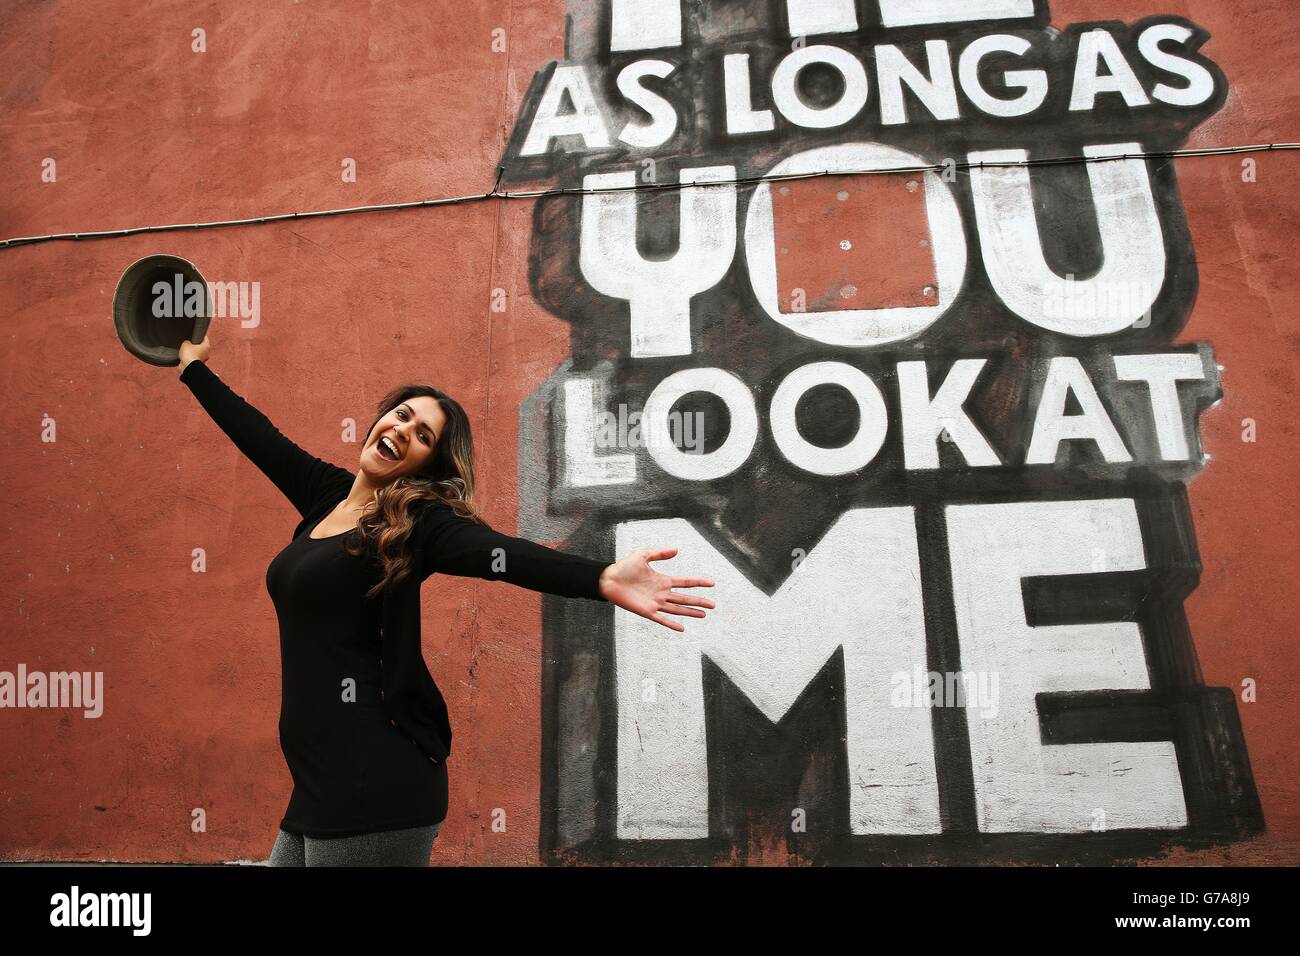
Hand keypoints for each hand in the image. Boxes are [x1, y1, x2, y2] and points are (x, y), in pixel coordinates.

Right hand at [178, 333, 210, 372]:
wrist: (187, 366)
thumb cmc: (189, 355)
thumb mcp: (186, 344)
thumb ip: (187, 341)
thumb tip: (187, 343)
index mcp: (206, 346)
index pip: (205, 338)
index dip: (201, 336)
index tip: (199, 334)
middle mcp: (206, 353)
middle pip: (202, 347)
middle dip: (196, 345)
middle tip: (190, 343)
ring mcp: (202, 359)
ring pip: (198, 353)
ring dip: (193, 352)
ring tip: (186, 350)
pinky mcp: (197, 364)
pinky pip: (194, 359)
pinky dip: (190, 358)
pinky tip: (186, 356)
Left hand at [598, 548, 714, 631]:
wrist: (608, 579)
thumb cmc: (624, 567)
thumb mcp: (643, 555)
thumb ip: (659, 553)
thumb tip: (676, 550)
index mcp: (662, 580)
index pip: (685, 582)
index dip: (698, 582)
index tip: (712, 583)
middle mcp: (661, 593)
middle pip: (685, 598)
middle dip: (699, 601)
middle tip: (714, 605)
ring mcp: (655, 603)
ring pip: (677, 609)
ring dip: (690, 612)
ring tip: (704, 614)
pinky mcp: (647, 611)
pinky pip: (662, 619)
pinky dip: (672, 624)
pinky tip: (682, 628)